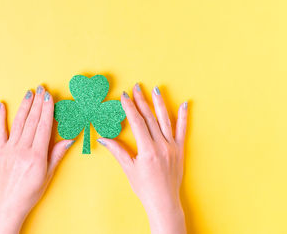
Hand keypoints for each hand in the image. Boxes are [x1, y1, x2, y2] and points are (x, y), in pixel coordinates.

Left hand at [0, 86, 74, 233]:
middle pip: (32, 120)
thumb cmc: (30, 192)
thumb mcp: (48, 175)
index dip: (47, 109)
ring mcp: (8, 149)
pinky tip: (0, 105)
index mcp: (36, 155)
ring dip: (24, 106)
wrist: (8, 204)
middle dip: (37, 102)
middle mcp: (22, 149)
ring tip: (29, 93)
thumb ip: (57, 154)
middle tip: (41, 88)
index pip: (43, 126)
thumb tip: (70, 138)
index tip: (50, 96)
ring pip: (18, 122)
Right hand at [98, 84, 187, 233]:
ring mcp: (172, 147)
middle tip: (136, 87)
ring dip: (160, 103)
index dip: (130, 107)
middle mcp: (162, 146)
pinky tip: (184, 104)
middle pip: (150, 118)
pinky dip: (183, 117)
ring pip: (165, 120)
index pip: (137, 122)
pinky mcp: (180, 150)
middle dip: (142, 101)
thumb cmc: (145, 187)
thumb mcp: (129, 168)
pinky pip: (182, 130)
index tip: (124, 95)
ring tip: (155, 90)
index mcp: (147, 150)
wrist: (164, 201)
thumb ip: (117, 150)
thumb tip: (103, 138)